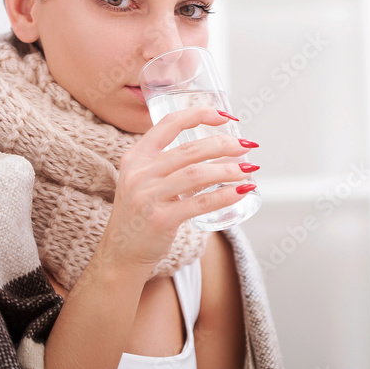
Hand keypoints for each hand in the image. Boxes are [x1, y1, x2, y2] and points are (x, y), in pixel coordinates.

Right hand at [96, 105, 256, 278]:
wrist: (120, 254)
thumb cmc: (141, 214)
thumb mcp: (146, 182)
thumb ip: (170, 166)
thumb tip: (219, 154)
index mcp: (135, 157)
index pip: (168, 124)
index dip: (198, 114)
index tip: (224, 116)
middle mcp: (139, 173)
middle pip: (189, 150)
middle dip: (223, 144)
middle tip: (246, 146)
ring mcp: (148, 196)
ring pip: (197, 174)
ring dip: (228, 170)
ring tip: (249, 169)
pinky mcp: (160, 219)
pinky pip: (199, 202)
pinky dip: (224, 195)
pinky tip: (241, 191)